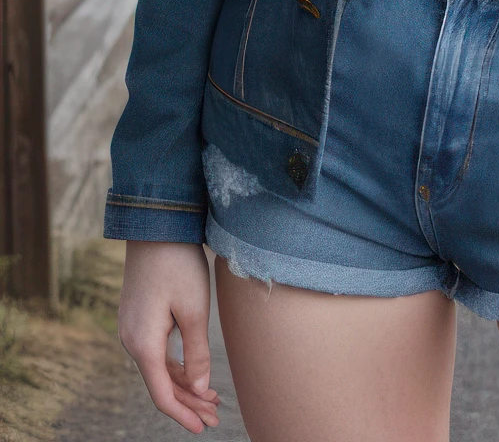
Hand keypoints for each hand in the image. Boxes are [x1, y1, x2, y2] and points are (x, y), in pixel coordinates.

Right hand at [119, 241, 220, 432]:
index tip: (205, 428)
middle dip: (189, 402)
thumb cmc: (177, 265)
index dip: (184, 414)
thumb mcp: (194, 310)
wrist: (155, 226)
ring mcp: (132, 329)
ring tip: (213, 398)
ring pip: (159, 369)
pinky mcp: (139, 318)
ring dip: (185, 384)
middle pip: (161, 384)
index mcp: (143, 344)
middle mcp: (131, 341)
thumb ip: (196, 352)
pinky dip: (176, 366)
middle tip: (217, 416)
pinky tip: (195, 372)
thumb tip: (201, 389)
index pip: (162, 394)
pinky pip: (156, 352)